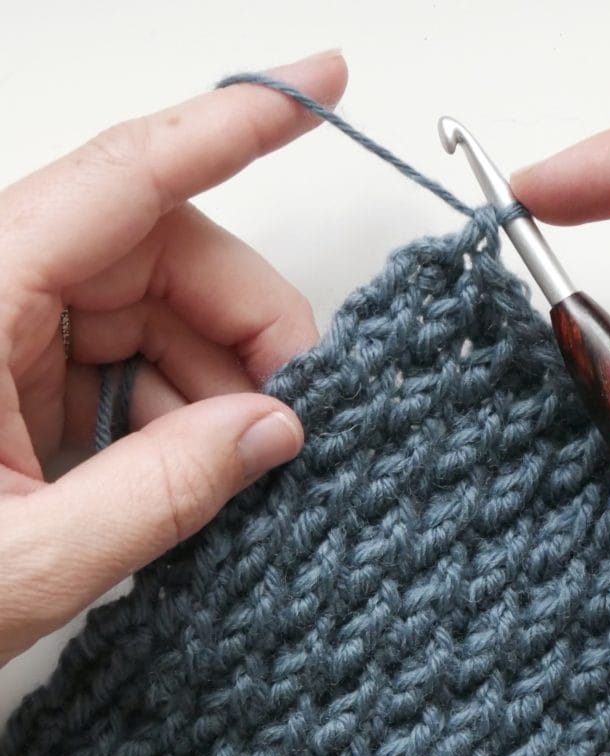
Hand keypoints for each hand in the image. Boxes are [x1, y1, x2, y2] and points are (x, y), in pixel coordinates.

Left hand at [0, 51, 346, 666]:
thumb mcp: (26, 559)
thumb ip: (161, 494)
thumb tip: (274, 431)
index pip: (124, 178)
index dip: (231, 125)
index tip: (320, 82)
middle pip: (161, 251)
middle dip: (248, 324)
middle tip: (297, 410)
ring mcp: (7, 327)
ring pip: (158, 308)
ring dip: (218, 381)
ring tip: (235, 466)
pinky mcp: (20, 369)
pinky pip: (131, 357)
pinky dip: (180, 408)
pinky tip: (187, 467)